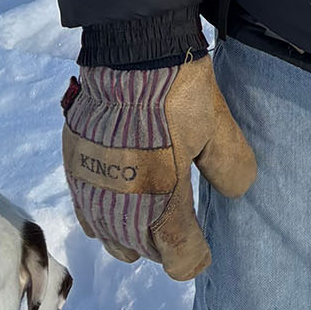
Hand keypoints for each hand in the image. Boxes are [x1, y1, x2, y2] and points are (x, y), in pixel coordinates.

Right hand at [60, 55, 255, 280]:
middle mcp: (120, 203)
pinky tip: (114, 206)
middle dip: (162, 246)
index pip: (177, 255)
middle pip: (141, 249)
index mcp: (160, 198)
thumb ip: (229, 167)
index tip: (202, 252)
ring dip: (130, 236)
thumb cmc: (178, 90)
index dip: (193, 258)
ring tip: (148, 223)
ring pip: (109, 236)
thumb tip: (236, 193)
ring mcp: (91, 186)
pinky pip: (84, 211)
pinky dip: (101, 218)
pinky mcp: (73, 165)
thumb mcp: (216, 127)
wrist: (129, 51)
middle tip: (179, 232)